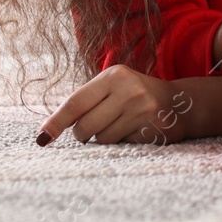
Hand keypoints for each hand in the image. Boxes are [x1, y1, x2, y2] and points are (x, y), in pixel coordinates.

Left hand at [38, 65, 195, 145]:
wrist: (179, 103)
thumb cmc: (135, 96)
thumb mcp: (114, 87)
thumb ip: (87, 101)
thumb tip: (47, 131)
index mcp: (114, 75)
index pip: (76, 102)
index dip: (56, 122)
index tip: (42, 138)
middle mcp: (128, 89)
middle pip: (85, 126)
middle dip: (82, 134)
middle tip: (90, 130)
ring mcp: (142, 108)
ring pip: (101, 139)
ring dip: (104, 139)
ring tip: (120, 126)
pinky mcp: (153, 128)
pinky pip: (121, 145)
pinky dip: (122, 142)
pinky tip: (134, 131)